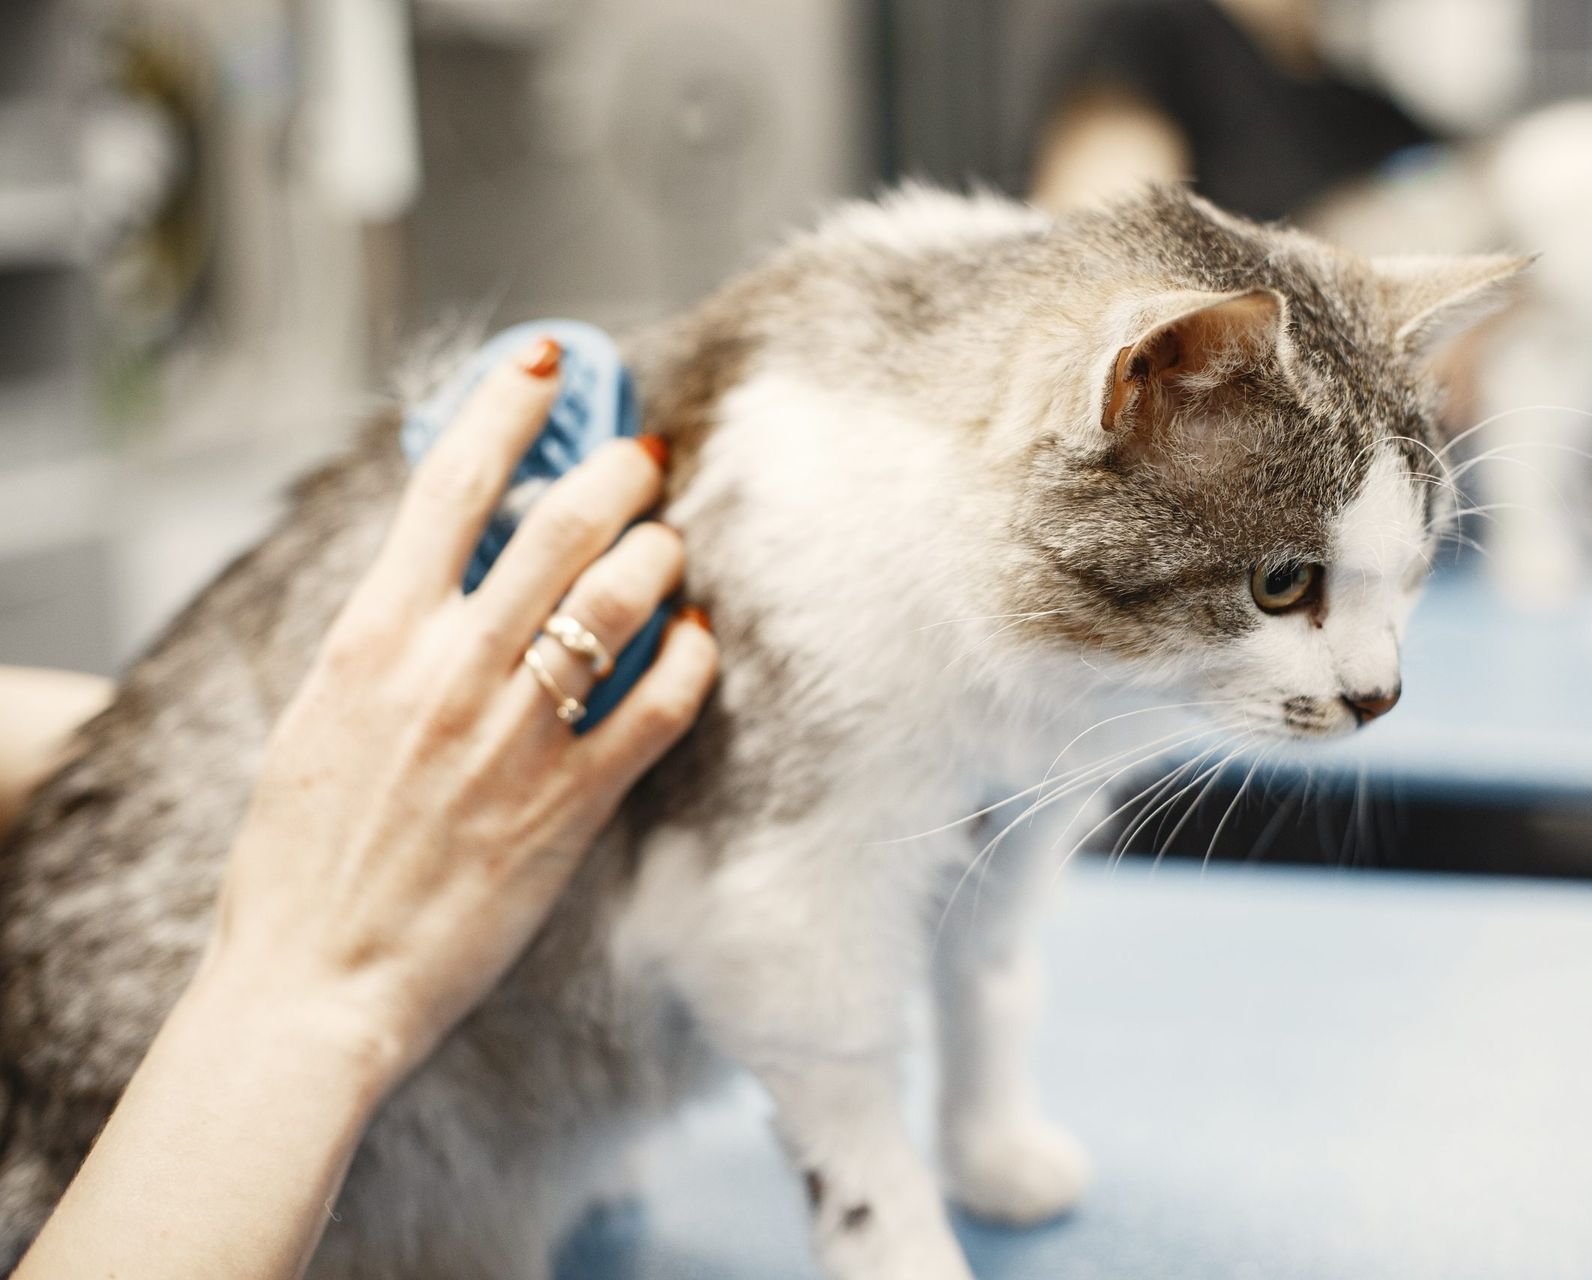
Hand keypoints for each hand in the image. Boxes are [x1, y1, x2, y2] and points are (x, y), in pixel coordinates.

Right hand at [198, 335, 717, 1085]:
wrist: (315, 982)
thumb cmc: (303, 855)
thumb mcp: (319, 713)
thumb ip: (385, 634)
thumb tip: (447, 563)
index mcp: (373, 635)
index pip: (451, 480)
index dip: (508, 403)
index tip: (546, 358)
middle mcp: (450, 668)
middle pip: (559, 524)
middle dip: (617, 469)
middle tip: (645, 453)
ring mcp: (515, 733)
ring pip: (620, 598)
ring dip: (660, 553)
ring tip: (670, 543)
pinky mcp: (570, 802)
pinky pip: (659, 705)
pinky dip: (691, 659)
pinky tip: (701, 641)